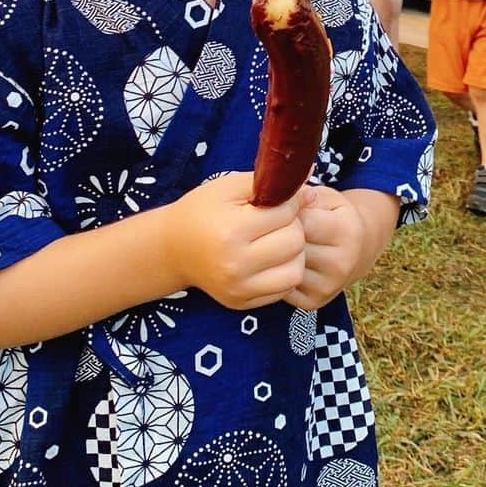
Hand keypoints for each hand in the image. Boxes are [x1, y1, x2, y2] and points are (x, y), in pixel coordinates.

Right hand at [163, 173, 309, 309]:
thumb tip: (313, 190)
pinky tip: (270, 259)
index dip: (289, 202)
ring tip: (276, 241)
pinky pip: (284, 289)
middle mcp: (235, 264)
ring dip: (293, 252)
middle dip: (293, 226)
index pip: (287, 214)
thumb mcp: (229, 186)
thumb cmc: (202, 210)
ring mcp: (239, 288)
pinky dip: (284, 272)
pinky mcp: (242, 304)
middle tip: (277, 221)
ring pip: (296, 270)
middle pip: (295, 242)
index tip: (278, 201)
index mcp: (231, 231)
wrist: (172, 248)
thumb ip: (271, 182)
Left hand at [284, 186, 367, 309]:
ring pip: (283, 267)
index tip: (279, 211)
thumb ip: (303, 195)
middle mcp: (341, 263)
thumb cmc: (334, 217)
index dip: (285, 215)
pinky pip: (281, 286)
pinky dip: (275, 274)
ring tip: (275, 244)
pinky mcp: (314, 302)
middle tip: (272, 228)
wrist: (356, 250)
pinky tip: (278, 262)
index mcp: (347, 231)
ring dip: (274, 256)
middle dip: (277, 235)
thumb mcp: (327, 198)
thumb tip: (278, 194)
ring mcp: (328, 286)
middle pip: (291, 247)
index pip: (303, 222)